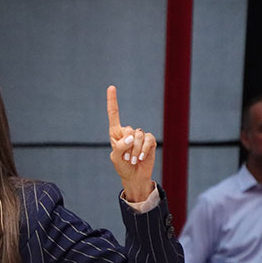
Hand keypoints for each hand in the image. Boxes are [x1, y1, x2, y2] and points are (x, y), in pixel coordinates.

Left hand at [107, 85, 155, 201]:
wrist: (134, 176)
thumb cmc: (122, 166)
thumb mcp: (115, 158)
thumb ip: (119, 147)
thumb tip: (131, 137)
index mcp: (116, 133)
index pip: (114, 114)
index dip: (112, 101)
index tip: (111, 87)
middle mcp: (128, 132)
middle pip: (129, 130)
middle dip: (127, 146)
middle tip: (126, 158)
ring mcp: (139, 136)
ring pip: (139, 136)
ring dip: (135, 151)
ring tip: (133, 160)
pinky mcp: (150, 141)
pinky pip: (148, 140)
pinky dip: (144, 150)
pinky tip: (142, 158)